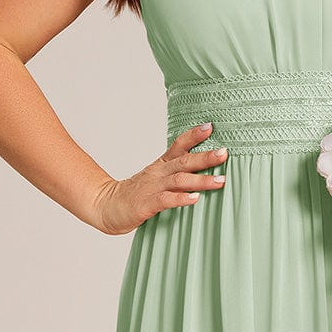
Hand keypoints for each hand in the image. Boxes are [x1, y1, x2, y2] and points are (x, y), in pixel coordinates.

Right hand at [91, 122, 226, 235]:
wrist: (107, 205)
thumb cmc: (137, 192)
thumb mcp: (157, 176)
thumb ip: (178, 171)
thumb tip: (206, 166)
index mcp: (162, 164)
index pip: (178, 145)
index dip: (194, 135)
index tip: (210, 126)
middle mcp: (159, 173)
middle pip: (184, 161)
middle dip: (205, 157)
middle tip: (224, 153)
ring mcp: (153, 187)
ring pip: (179, 180)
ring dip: (201, 180)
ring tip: (220, 180)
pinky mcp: (147, 204)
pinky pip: (166, 200)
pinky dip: (181, 198)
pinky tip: (195, 199)